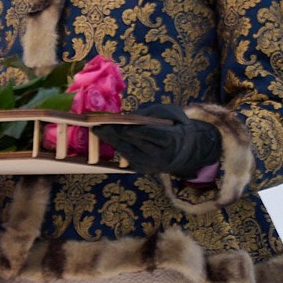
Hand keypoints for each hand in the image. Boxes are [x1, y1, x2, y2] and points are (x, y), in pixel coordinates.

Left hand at [94, 102, 223, 180]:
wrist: (184, 151)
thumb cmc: (175, 127)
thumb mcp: (172, 114)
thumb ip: (153, 113)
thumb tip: (130, 116)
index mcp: (171, 140)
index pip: (151, 135)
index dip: (134, 129)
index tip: (119, 122)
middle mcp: (160, 156)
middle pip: (134, 143)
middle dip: (116, 133)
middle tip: (99, 124)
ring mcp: (150, 165)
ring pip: (126, 151)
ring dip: (111, 140)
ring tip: (98, 129)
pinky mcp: (141, 169)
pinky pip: (125, 156)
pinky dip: (116, 145)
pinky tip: (105, 136)